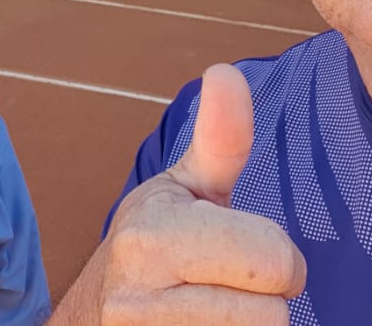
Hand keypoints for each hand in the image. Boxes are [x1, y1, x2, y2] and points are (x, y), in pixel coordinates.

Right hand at [55, 64, 304, 324]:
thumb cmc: (153, 245)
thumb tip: (226, 70)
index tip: (248, 256)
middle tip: (233, 287)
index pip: (274, 261)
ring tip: (216, 311)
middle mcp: (139, 299)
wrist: (91, 316)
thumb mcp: (182, 189)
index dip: (280, 260)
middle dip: (267, 300)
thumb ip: (219, 138)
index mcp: (152, 236)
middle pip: (272, 316)